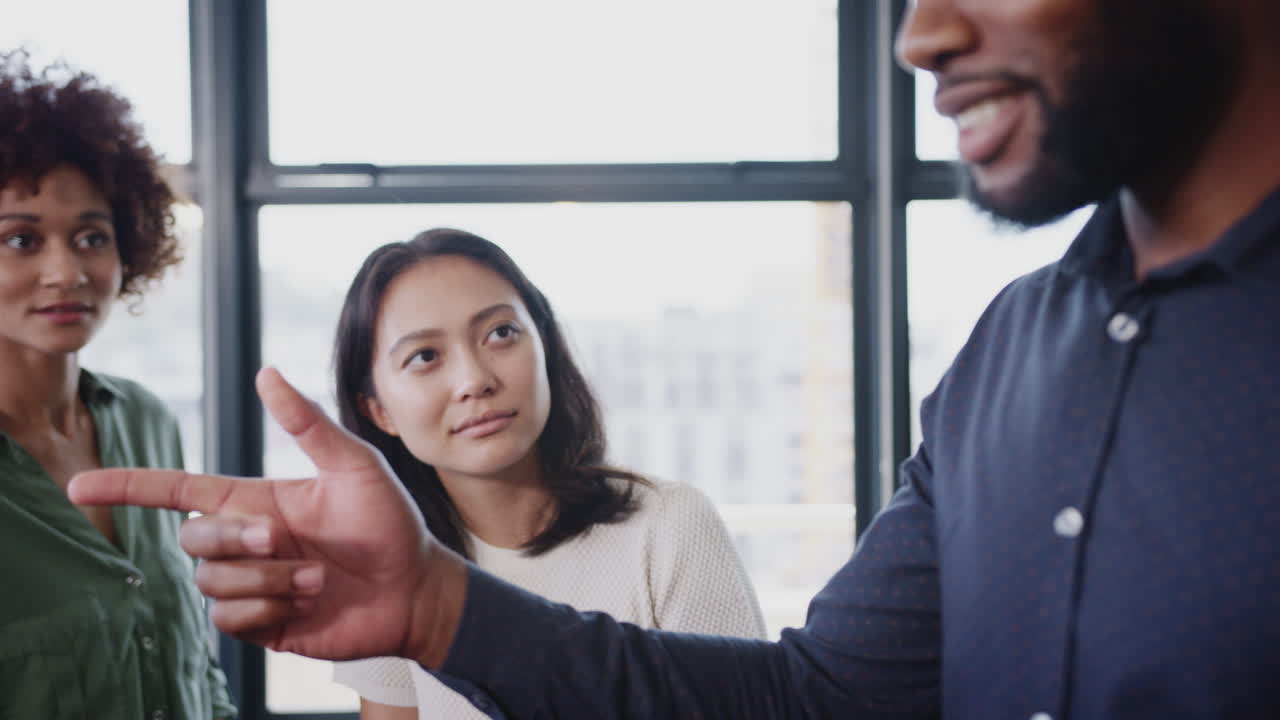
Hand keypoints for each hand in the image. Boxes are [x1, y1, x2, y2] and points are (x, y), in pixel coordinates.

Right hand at [68, 368, 466, 665]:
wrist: (414, 588)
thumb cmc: (389, 522)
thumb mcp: (355, 466)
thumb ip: (309, 425)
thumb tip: (267, 372)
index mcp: (256, 500)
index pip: (177, 492)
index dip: (128, 487)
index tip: (80, 486)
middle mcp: (245, 542)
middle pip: (192, 538)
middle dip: (233, 540)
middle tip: (281, 541)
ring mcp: (250, 584)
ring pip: (211, 581)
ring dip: (265, 578)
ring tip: (315, 577)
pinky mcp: (260, 623)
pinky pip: (228, 619)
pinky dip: (265, 609)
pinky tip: (303, 603)